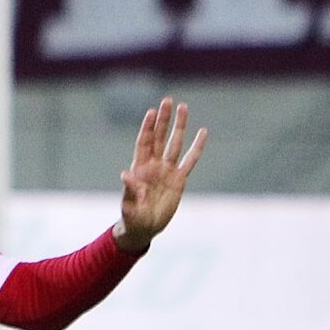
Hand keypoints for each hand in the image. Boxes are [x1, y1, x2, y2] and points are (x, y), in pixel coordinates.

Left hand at [114, 97, 206, 252]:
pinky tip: (203, 132)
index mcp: (140, 169)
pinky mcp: (180, 180)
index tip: (152, 111)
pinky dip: (197, 147)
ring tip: (183, 107)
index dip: (147, 128)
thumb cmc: (133, 218)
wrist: (144, 228)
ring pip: (175, 143)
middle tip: (168, 101)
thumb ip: (130, 190)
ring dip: (179, 126)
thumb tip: (126, 175)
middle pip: (159, 137)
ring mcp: (167, 171)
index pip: (144, 143)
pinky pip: (190, 160)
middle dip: (163, 120)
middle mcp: (154, 166)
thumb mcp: (130, 206)